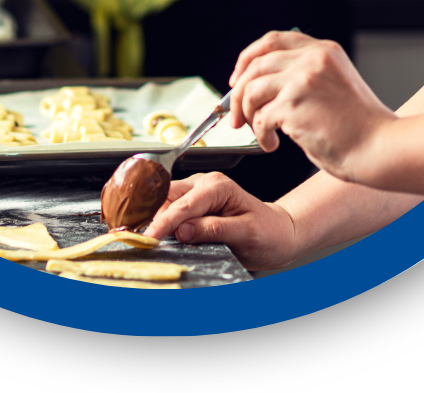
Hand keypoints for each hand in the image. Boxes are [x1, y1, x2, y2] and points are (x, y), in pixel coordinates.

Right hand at [146, 173, 297, 270]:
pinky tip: (159, 234)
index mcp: (218, 186)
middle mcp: (205, 183)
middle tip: (144, 241)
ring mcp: (198, 191)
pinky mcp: (194, 202)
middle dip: (154, 217)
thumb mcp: (247, 234)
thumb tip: (183, 231)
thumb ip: (215, 230)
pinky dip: (162, 220)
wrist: (279, 232)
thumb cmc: (268, 232)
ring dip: (156, 219)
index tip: (149, 239)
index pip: (183, 205)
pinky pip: (172, 207)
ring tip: (149, 239)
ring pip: (166, 200)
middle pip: (168, 197)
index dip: (163, 223)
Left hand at [228, 30, 395, 183]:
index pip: (272, 40)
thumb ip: (305, 75)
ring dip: (247, 115)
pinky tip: (272, 144)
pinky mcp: (294, 104)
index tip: (237, 78)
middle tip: (235, 114)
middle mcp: (313, 59)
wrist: (380, 147)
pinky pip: (260, 117)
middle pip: (255, 65)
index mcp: (324, 50)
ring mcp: (303, 79)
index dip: (247, 58)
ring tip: (260, 133)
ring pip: (252, 90)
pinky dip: (260, 134)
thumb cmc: (358, 126)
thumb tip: (260, 85)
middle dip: (238, 92)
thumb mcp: (334, 84)